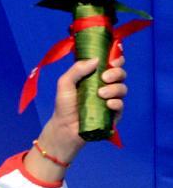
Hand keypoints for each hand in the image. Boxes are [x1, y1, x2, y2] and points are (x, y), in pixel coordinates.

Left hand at [23, 55, 127, 182]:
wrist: (64, 128)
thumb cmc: (64, 106)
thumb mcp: (65, 83)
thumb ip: (77, 69)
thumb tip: (96, 59)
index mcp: (96, 77)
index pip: (111, 64)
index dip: (116, 60)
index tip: (113, 61)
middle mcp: (106, 87)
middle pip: (120, 74)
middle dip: (116, 73)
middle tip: (104, 78)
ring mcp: (110, 100)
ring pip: (122, 89)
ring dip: (115, 88)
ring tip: (101, 94)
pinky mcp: (113, 115)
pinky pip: (121, 106)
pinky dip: (117, 103)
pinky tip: (108, 104)